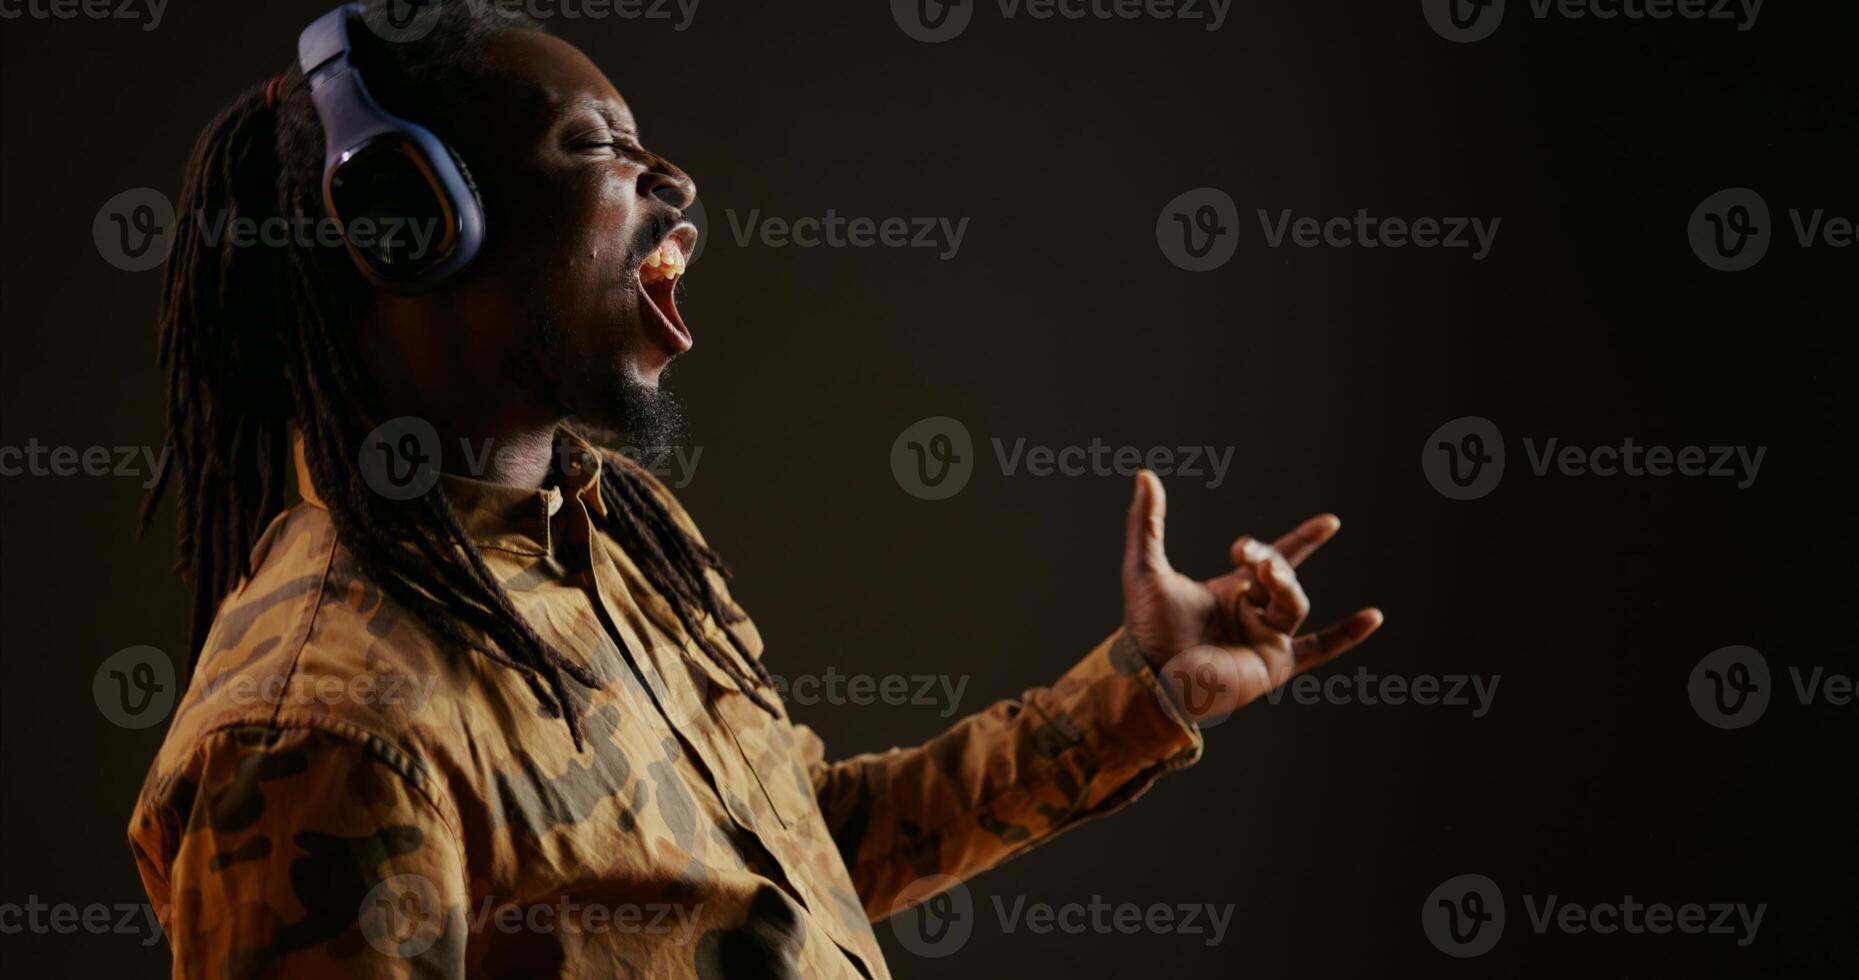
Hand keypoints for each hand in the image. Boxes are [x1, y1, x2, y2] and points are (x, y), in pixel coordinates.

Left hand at [1121, 470, 1382, 722]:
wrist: (1154, 677)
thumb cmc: (1145, 629)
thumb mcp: (1145, 567)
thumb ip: (1148, 522)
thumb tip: (1144, 475)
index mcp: (1230, 591)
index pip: (1274, 559)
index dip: (1304, 540)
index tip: (1331, 523)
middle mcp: (1253, 613)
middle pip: (1283, 574)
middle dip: (1271, 558)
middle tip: (1247, 554)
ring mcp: (1266, 638)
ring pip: (1295, 601)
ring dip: (1284, 585)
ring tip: (1263, 578)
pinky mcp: (1275, 664)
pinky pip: (1320, 648)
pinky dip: (1347, 634)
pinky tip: (1374, 616)